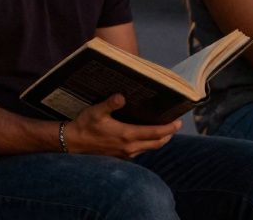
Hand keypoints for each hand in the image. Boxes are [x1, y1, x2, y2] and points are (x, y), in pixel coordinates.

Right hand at [65, 94, 179, 158]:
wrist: (74, 142)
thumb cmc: (85, 125)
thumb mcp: (95, 111)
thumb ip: (110, 104)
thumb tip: (122, 96)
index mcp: (127, 135)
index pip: (155, 133)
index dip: (169, 128)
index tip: (178, 121)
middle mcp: (130, 146)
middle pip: (158, 143)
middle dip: (168, 134)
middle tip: (175, 125)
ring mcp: (127, 153)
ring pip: (150, 148)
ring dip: (159, 140)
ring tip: (164, 130)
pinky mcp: (122, 156)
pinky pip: (141, 151)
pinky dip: (148, 144)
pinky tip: (145, 137)